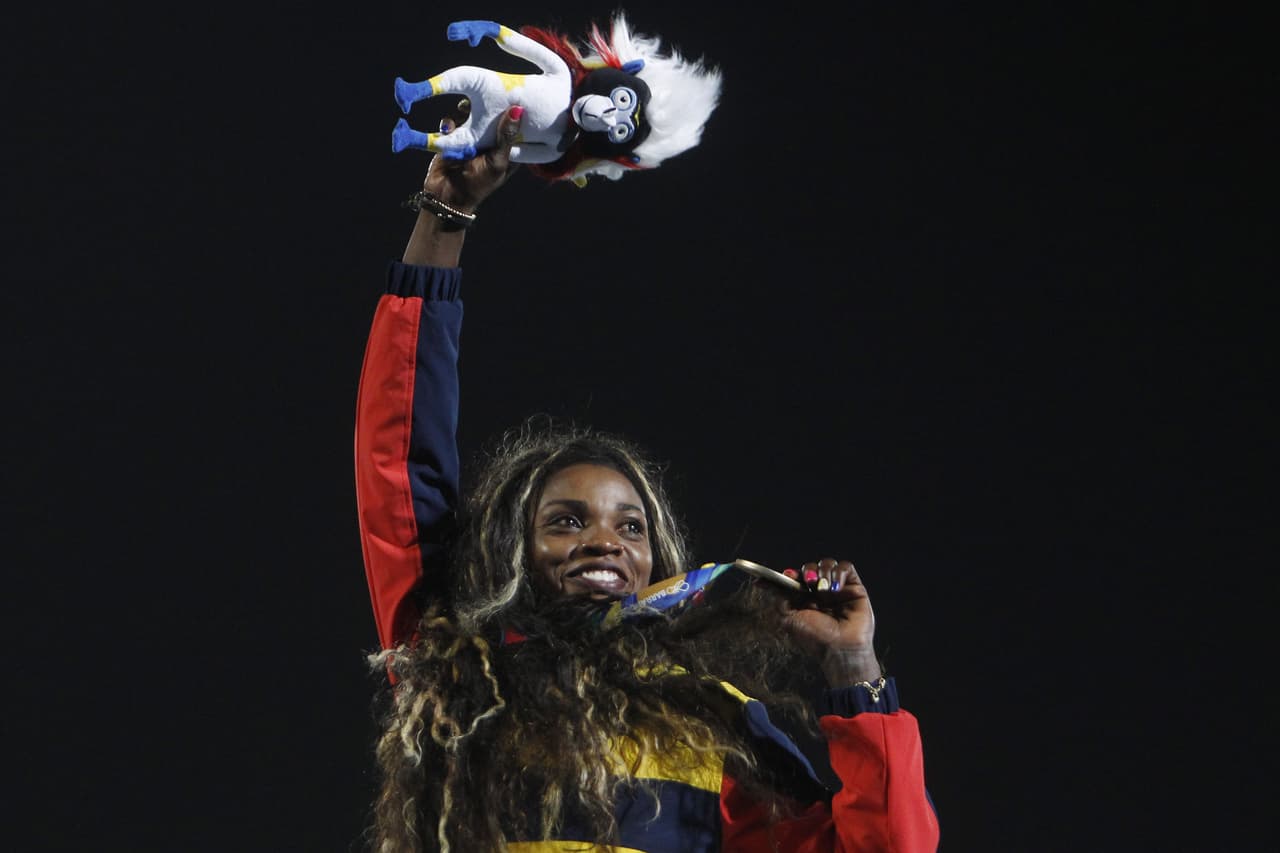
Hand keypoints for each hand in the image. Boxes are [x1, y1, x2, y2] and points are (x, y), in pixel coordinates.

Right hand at [424, 100, 521, 210]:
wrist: (447, 197)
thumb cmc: (478, 184)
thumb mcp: (497, 161)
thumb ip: (506, 137)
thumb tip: (517, 110)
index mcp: (506, 149)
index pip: (514, 126)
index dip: (514, 112)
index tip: (514, 93)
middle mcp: (489, 142)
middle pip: (492, 117)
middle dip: (488, 106)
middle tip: (485, 93)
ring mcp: (471, 139)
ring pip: (470, 117)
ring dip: (465, 112)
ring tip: (463, 108)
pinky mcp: (453, 139)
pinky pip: (451, 124)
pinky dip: (449, 124)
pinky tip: (449, 127)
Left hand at [781, 558, 881, 687]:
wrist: (839, 649)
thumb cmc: (815, 638)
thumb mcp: (788, 618)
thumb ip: (779, 598)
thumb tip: (764, 583)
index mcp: (804, 599)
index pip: (795, 578)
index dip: (788, 574)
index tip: (784, 575)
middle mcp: (820, 593)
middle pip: (811, 568)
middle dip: (807, 571)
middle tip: (807, 582)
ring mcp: (837, 589)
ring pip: (828, 564)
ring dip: (822, 572)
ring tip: (823, 589)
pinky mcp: (854, 587)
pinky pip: (846, 567)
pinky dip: (838, 573)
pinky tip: (834, 588)